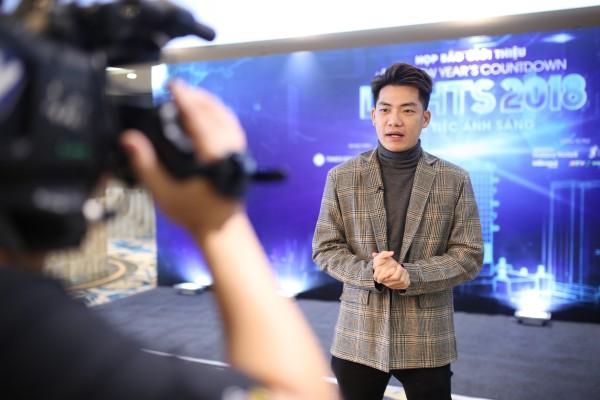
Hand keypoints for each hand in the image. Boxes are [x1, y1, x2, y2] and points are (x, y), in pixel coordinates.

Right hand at [120, 80, 245, 233]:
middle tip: (177, 88)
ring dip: (208, 102)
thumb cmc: (192, 211)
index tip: (172, 85)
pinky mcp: (241, 153)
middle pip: (214, 112)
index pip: (198, 117)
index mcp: (212, 153)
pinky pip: (232, 124)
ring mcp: (238, 149)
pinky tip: (208, 112)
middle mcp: (229, 146)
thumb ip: (146, 164)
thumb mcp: (164, 191)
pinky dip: (219, 113)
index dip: (185, 98)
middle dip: (196, 96)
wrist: (221, 227)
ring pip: (226, 116)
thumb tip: (128, 138)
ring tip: (191, 96)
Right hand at [372, 251, 409, 289]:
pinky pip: (405, 283)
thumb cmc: (384, 263)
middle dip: (399, 270)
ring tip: (401, 268)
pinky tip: (404, 273)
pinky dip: (407, 277)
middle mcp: (386, 283)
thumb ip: (384, 253)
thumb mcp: (381, 256)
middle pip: (395, 277)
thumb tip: (391, 253)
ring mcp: (392, 286)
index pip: (381, 278)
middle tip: (398, 265)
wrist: (388, 268)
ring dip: (403, 272)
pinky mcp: (399, 287)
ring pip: (401, 280)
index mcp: (378, 277)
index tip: (392, 267)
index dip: (389, 272)